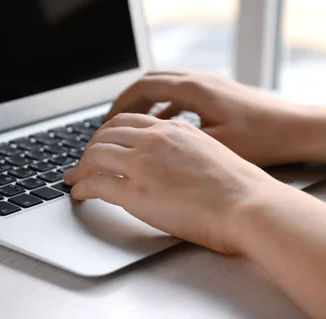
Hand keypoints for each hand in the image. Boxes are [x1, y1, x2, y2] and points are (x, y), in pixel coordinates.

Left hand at [63, 113, 282, 253]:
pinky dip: (81, 186)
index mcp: (176, 129)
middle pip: (106, 133)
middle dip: (91, 146)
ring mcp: (144, 163)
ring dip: (81, 166)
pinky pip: (96, 183)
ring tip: (76, 177)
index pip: (130, 121)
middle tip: (85, 160)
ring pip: (95, 154)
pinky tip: (79, 193)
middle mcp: (156, 139)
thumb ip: (187, 152)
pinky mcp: (136, 191)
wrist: (249, 204)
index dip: (110, 131)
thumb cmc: (242, 187)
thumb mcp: (213, 154)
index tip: (105, 142)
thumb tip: (174, 165)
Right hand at [104, 70, 307, 166]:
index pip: (145, 87)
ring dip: (149, 102)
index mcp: (195, 90)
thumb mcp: (217, 145)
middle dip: (129, 100)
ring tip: (134, 123)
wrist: (300, 128)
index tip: (106, 121)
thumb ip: (180, 145)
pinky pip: (185, 93)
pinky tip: (168, 125)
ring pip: (169, 85)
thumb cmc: (263, 139)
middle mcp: (202, 80)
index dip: (121, 104)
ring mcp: (213, 84)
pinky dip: (169, 105)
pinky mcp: (222, 93)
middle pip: (152, 81)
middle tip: (112, 121)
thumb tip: (147, 155)